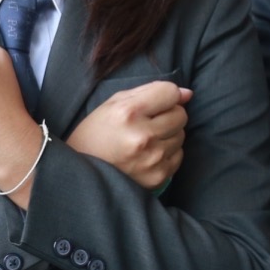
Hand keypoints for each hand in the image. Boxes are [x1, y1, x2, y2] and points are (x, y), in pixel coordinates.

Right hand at [66, 81, 192, 189]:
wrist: (81, 174)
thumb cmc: (96, 133)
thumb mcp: (114, 104)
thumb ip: (151, 92)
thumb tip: (188, 93)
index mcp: (128, 113)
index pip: (170, 93)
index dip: (165, 96)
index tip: (155, 103)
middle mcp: (142, 136)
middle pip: (180, 114)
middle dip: (168, 115)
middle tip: (147, 123)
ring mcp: (152, 159)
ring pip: (181, 135)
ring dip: (167, 135)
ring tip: (144, 140)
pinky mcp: (157, 177)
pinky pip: (178, 156)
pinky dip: (166, 153)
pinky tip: (147, 155)